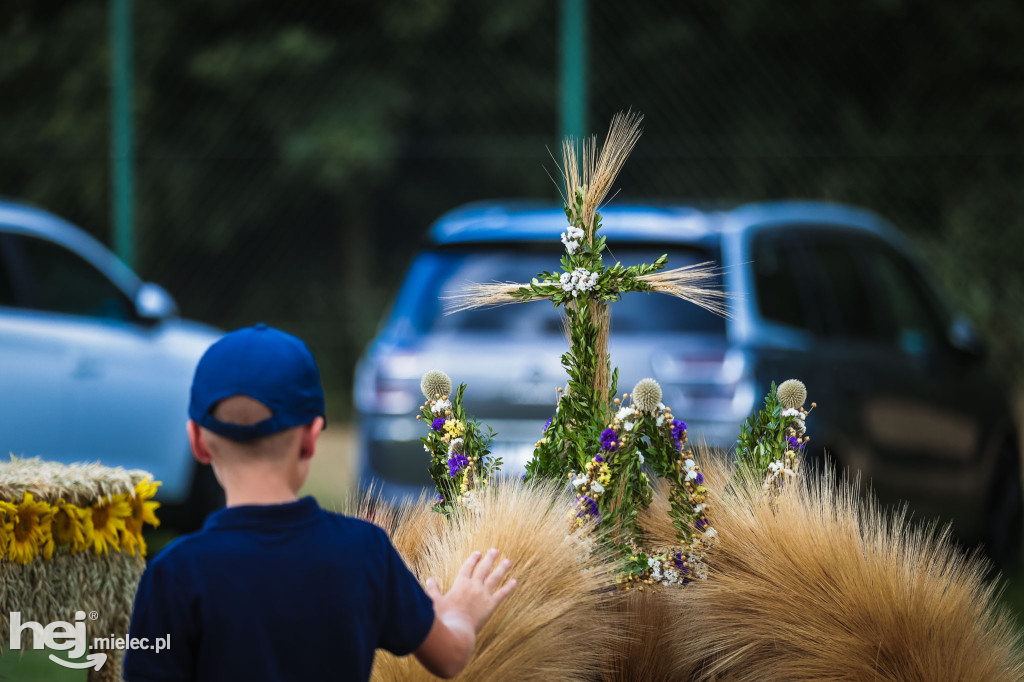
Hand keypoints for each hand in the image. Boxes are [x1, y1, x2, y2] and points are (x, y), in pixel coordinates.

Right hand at [415, 549, 516, 676]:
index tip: (478, 553)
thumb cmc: (444, 618)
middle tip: (495, 550)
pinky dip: (509, 588)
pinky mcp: (491, 605)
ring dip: (501, 569)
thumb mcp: (435, 602)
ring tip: (508, 561)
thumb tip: (429, 580)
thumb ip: (433, 590)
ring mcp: (484, 595)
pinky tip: (515, 582)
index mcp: (460, 583)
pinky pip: (502, 594)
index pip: (468, 567)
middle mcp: (474, 586)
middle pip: (483, 569)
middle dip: (489, 559)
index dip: (473, 559)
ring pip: (495, 578)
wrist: (457, 631)